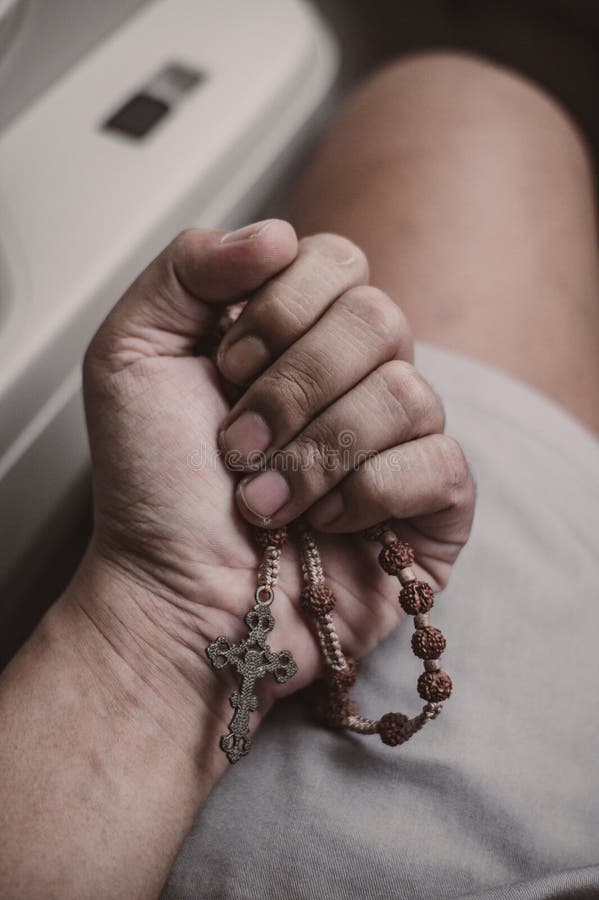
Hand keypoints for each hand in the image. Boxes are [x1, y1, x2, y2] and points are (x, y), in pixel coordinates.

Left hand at [79, 219, 474, 734]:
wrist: (175, 596)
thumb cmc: (156, 488)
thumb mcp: (131, 356)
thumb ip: (187, 269)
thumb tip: (276, 234)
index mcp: (297, 333)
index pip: (337, 260)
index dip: (282, 308)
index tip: (225, 368)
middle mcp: (355, 376)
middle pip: (380, 318)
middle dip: (293, 388)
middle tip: (236, 444)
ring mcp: (398, 439)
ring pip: (410, 392)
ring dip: (317, 453)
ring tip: (262, 499)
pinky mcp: (432, 504)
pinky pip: (440, 463)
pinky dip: (368, 494)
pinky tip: (326, 523)